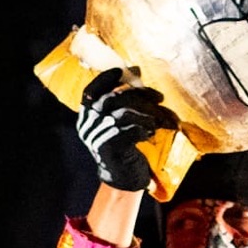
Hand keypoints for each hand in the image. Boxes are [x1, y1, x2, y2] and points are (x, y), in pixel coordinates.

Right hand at [77, 68, 176, 191]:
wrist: (123, 177)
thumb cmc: (126, 144)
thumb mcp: (121, 121)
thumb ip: (124, 100)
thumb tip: (135, 71)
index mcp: (87, 116)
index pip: (90, 92)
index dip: (105, 79)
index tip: (124, 71)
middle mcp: (87, 124)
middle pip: (112, 99)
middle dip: (140, 95)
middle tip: (159, 98)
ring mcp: (95, 136)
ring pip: (123, 114)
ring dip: (147, 114)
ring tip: (160, 120)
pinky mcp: (108, 148)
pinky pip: (130, 130)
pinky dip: (144, 129)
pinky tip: (150, 133)